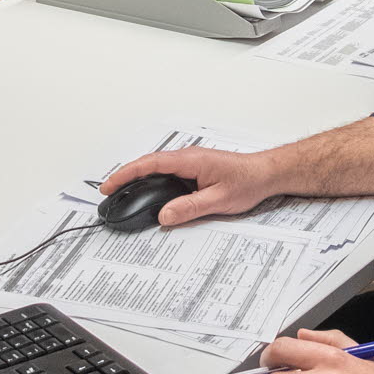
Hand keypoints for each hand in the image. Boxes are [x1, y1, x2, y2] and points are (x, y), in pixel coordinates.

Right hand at [98, 144, 283, 226]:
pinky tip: (149, 193)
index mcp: (190, 160)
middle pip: (148, 164)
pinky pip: (168, 173)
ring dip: (139, 178)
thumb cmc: (247, 181)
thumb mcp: (218, 199)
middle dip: (126, 176)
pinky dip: (153, 181)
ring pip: (157, 168)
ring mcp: (191, 163)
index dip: (127, 173)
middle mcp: (188, 158)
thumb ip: (189, 207)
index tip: (110, 183)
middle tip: (108, 191)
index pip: (150, 163)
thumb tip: (164, 215)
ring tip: (122, 193)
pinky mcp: (195, 170)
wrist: (265, 173)